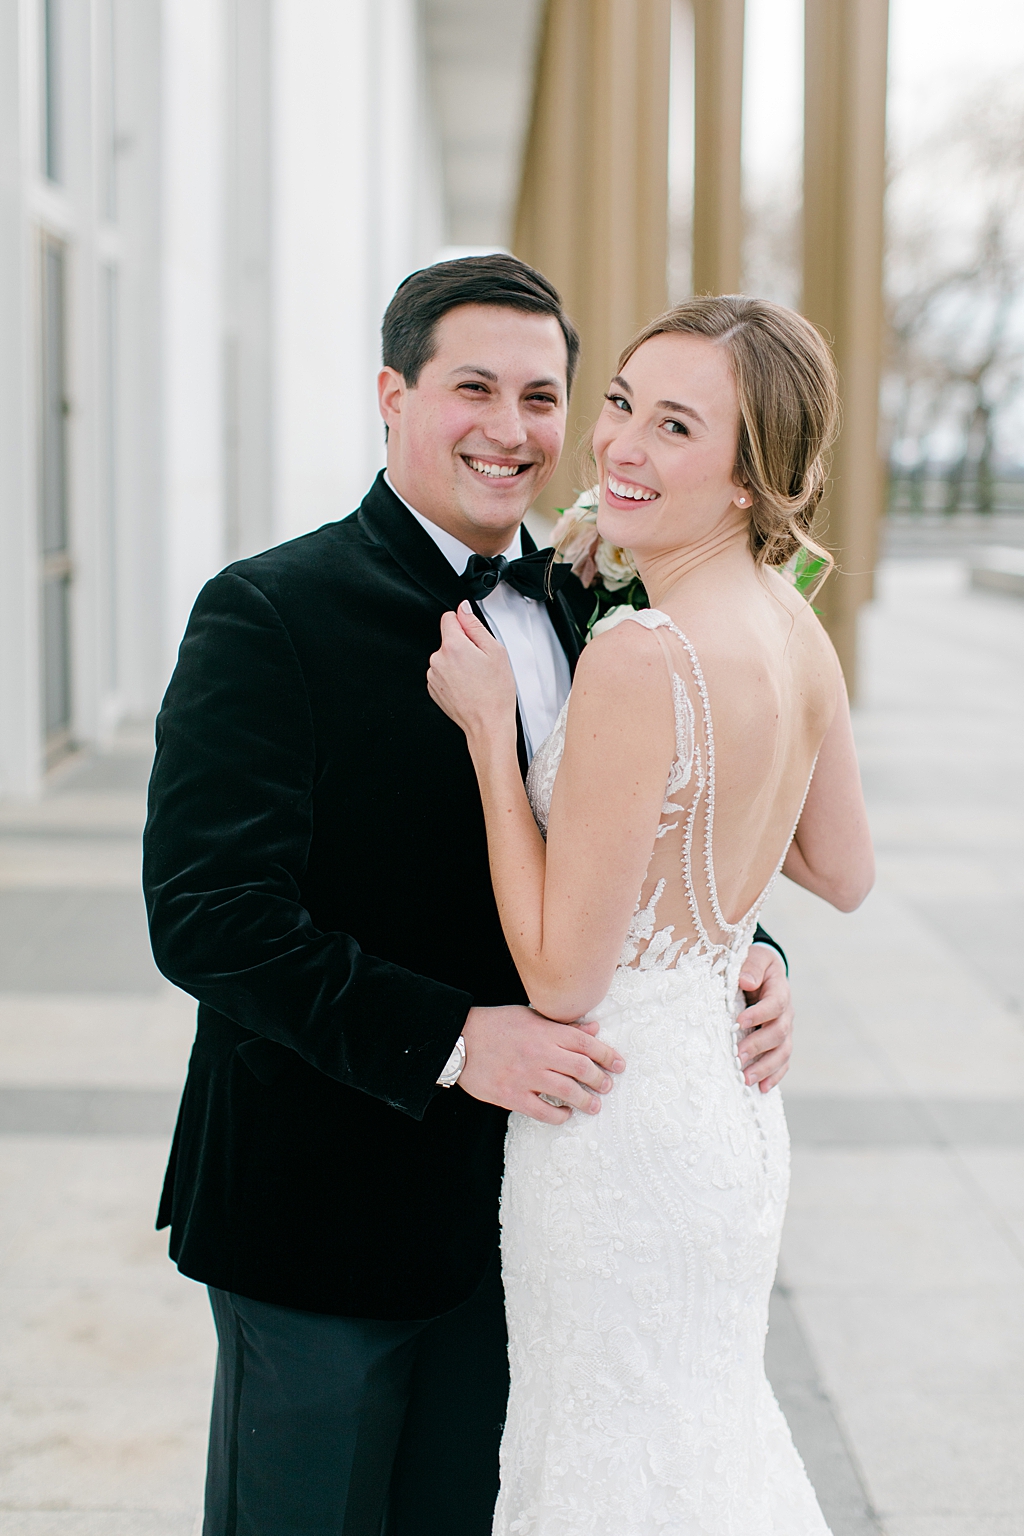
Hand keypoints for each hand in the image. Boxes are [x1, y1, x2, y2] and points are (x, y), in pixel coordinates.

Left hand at [427, 603, 517, 744]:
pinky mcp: (433, 689)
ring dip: (458, 662)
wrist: (488, 724)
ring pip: (445, 657)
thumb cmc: (494, 693)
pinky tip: (468, 686)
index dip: (464, 624)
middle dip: (463, 646)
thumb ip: (475, 626)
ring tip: (476, 678)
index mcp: (452, 646)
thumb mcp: (495, 651)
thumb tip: (464, 610)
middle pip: (448, 639)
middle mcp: (438, 660)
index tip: (474, 637)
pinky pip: (443, 673)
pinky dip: (453, 676)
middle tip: (481, 663)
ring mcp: (433, 676)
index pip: (449, 617)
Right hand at [459, 1004, 625, 1124]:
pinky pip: (543, 1111)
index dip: (607, 1055)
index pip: (585, 1043)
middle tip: (607, 1086)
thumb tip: (594, 1030)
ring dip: (586, 1101)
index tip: (619, 1065)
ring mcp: (526, 1076)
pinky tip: (565, 1113)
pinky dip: (559, 1115)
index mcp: (545, 1031)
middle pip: (581, 1068)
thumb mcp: (530, 1016)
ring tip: (594, 1106)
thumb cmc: (496, 1025)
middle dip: (600, 1079)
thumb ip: (563, 1026)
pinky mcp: (512, 1096)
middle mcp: (539, 1053)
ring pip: (567, 1091)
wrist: (459, 1040)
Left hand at [736, 945, 792, 1092]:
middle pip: (779, 1033)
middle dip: (758, 1046)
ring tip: (746, 1079)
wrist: (764, 973)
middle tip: (737, 1056)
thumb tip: (746, 981)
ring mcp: (785, 1029)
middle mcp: (786, 1013)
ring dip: (765, 1067)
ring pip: (782, 1052)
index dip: (759, 1015)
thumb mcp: (753, 957)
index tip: (738, 1022)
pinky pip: (782, 1062)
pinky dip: (774, 1076)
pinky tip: (762, 1088)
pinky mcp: (780, 1043)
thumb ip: (751, 967)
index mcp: (779, 990)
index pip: (775, 1004)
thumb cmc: (754, 965)